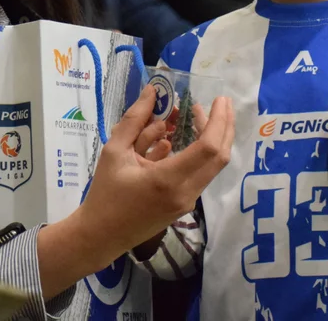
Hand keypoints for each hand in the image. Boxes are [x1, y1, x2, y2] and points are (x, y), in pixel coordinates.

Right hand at [75, 86, 232, 266]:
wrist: (102, 235)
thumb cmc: (105, 192)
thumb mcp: (114, 151)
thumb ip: (134, 120)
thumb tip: (152, 92)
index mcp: (168, 179)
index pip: (208, 148)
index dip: (218, 120)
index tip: (219, 99)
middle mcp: (185, 192)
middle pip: (220, 157)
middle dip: (225, 126)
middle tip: (221, 102)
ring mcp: (188, 201)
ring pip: (213, 166)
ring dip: (212, 138)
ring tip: (197, 115)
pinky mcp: (185, 205)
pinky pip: (201, 174)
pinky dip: (200, 153)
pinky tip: (184, 137)